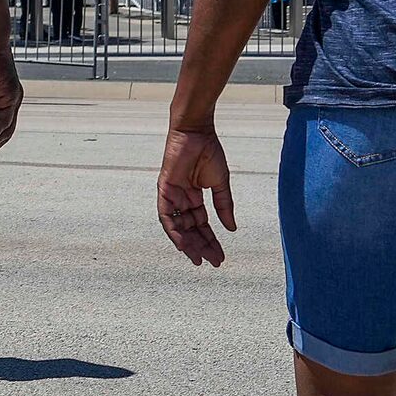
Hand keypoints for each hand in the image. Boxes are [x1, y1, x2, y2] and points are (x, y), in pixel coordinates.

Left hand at [157, 124, 235, 266]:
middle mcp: (181, 200)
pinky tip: (182, 243)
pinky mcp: (163, 190)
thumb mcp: (220, 184)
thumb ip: (224, 206)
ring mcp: (172, 196)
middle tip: (212, 262)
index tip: (220, 257)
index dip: (211, 241)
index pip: (202, 225)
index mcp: (194, 198)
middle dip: (201, 246)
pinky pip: (166, 215)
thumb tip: (231, 229)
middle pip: (190, 230)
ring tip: (199, 257)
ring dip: (187, 243)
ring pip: (177, 227)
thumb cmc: (209, 152)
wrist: (198, 133)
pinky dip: (173, 230)